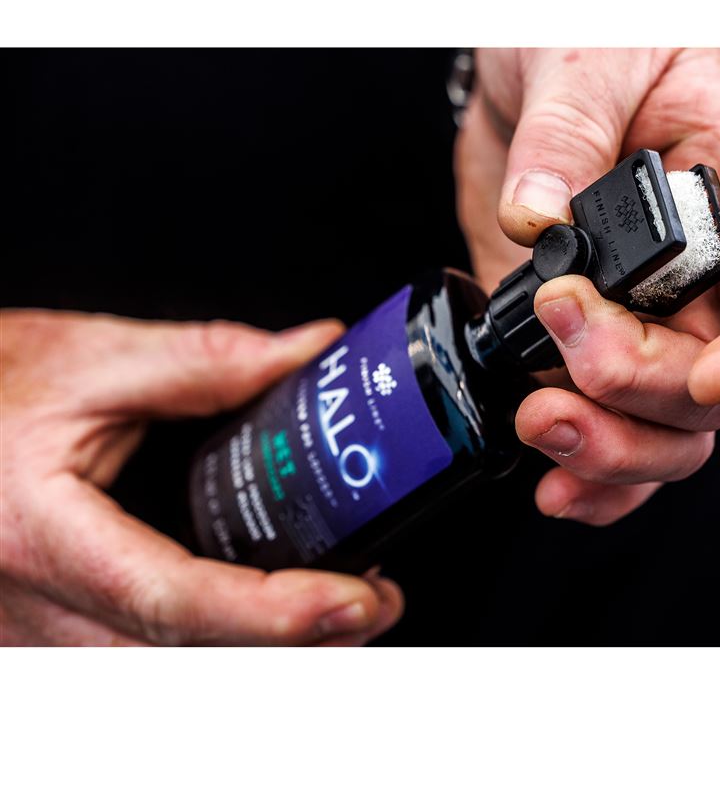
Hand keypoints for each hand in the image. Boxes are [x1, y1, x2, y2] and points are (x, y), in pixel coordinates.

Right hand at [0, 310, 403, 644]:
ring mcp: (38, 634)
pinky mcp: (50, 631)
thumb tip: (309, 353)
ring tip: (335, 611)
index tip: (357, 599)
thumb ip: (209, 361)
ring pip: (163, 677)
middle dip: (294, 649)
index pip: (176, 601)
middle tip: (372, 602)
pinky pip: (140, 662)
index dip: (276, 614)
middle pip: (183, 664)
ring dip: (259, 658)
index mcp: (44, 537)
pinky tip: (261, 622)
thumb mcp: (91, 360)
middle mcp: (36, 609)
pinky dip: (214, 651)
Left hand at [455, 48, 719, 524]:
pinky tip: (549, 481)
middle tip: (562, 332)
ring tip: (540, 427)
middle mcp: (691, 278)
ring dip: (609, 451)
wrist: (528, 60)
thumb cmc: (590, 35)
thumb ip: (564, 137)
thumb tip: (535, 216)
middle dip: (638, 387)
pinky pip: (598, 424)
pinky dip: (583, 468)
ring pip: (659, 428)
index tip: (713, 374)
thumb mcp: (586, 59)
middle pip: (707, 384)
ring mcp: (629, 318)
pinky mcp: (565, 339)